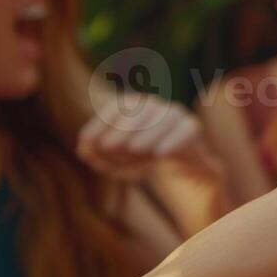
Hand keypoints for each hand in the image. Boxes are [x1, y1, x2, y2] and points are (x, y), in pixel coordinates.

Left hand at [77, 93, 211, 180]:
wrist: (177, 170)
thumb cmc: (138, 160)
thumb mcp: (111, 161)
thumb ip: (94, 154)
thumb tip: (84, 148)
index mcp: (133, 108)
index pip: (119, 106)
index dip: (101, 122)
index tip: (87, 141)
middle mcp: (155, 106)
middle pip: (142, 108)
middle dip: (123, 127)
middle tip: (108, 146)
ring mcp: (175, 115)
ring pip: (165, 117)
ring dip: (148, 133)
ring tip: (135, 148)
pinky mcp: (192, 128)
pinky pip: (186, 129)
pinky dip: (174, 140)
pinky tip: (160, 153)